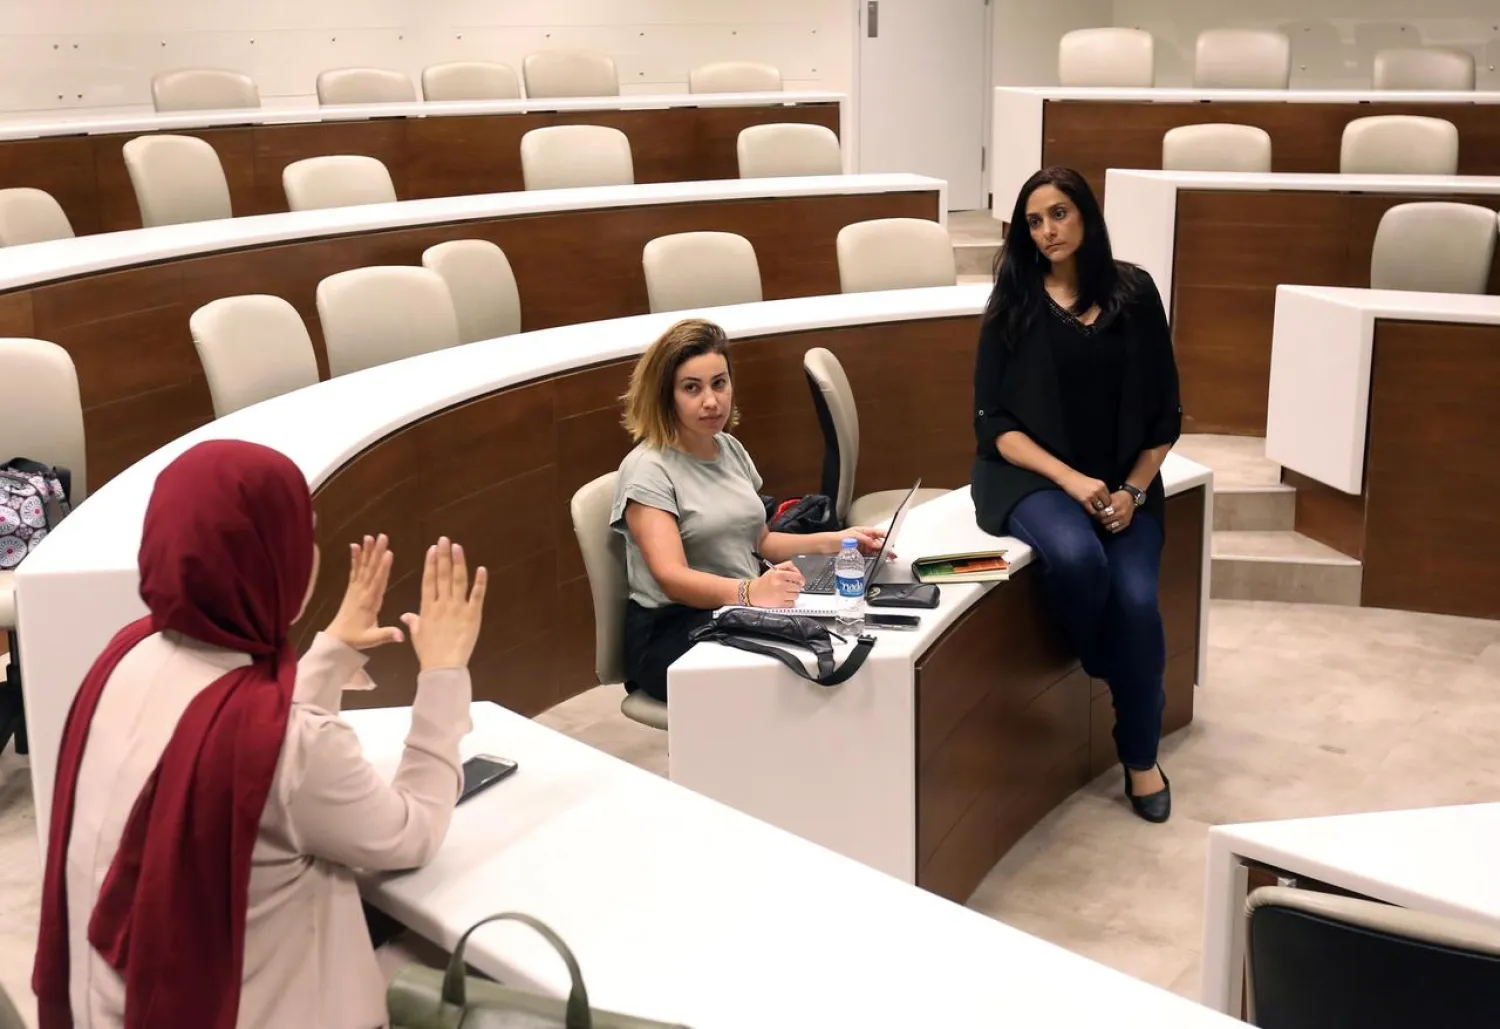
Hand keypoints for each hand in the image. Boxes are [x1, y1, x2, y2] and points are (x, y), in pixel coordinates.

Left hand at [325, 534, 403, 650]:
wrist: (336, 639)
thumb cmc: (356, 638)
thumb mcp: (371, 639)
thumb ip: (386, 635)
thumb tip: (402, 636)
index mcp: (369, 603)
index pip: (377, 582)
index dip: (383, 568)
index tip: (388, 553)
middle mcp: (362, 592)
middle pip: (371, 570)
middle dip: (376, 553)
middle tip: (382, 536)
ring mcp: (355, 589)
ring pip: (363, 567)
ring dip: (367, 551)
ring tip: (369, 536)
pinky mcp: (351, 589)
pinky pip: (354, 571)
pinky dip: (354, 558)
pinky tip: (354, 546)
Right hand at [400, 538, 487, 671]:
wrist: (443, 666)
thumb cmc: (429, 652)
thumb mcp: (417, 635)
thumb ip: (412, 622)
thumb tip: (405, 615)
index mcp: (428, 607)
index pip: (429, 580)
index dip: (431, 563)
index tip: (433, 549)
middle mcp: (442, 603)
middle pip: (442, 575)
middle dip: (443, 556)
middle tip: (445, 539)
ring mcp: (457, 608)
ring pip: (458, 580)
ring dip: (458, 562)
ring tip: (457, 547)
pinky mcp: (473, 615)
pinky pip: (477, 595)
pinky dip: (480, 582)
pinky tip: (482, 569)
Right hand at [748, 561, 803, 607]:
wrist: (753, 592)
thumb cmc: (764, 581)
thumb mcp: (774, 569)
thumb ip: (787, 566)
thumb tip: (798, 572)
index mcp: (779, 575)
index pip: (798, 576)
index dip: (801, 579)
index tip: (801, 581)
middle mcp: (780, 585)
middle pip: (798, 587)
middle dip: (795, 587)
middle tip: (789, 587)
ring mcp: (780, 595)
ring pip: (796, 596)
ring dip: (792, 594)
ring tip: (785, 592)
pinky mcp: (779, 604)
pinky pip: (792, 603)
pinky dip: (789, 602)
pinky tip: (783, 598)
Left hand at [833, 527, 889, 559]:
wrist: (828, 545)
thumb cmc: (838, 537)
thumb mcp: (853, 536)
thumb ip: (865, 539)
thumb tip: (875, 544)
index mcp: (863, 531)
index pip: (876, 532)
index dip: (884, 535)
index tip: (890, 539)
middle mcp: (864, 538)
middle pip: (877, 542)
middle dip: (885, 547)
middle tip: (892, 552)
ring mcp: (862, 546)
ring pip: (875, 549)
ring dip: (882, 552)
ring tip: (889, 557)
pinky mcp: (859, 553)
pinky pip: (869, 555)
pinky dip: (875, 556)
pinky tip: (880, 559)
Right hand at [1063, 473, 1112, 516]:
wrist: (1068, 477)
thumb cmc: (1080, 480)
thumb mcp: (1094, 483)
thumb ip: (1100, 491)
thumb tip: (1106, 503)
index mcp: (1102, 485)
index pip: (1110, 498)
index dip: (1107, 504)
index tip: (1103, 506)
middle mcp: (1098, 490)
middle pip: (1107, 504)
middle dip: (1104, 508)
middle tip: (1100, 511)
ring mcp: (1091, 495)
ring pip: (1100, 508)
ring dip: (1098, 511)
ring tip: (1096, 512)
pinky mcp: (1084, 500)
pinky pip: (1092, 510)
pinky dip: (1092, 513)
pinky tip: (1090, 512)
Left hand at [1099, 491, 1134, 533]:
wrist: (1131, 497)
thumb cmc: (1118, 497)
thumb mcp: (1110, 497)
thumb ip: (1103, 504)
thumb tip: (1093, 510)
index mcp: (1117, 505)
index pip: (1103, 513)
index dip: (1098, 514)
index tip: (1095, 513)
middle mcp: (1121, 513)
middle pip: (1106, 520)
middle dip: (1100, 519)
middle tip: (1098, 518)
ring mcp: (1124, 519)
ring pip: (1110, 527)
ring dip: (1105, 524)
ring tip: (1103, 521)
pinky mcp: (1126, 523)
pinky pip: (1116, 530)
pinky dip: (1111, 528)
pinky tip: (1108, 524)